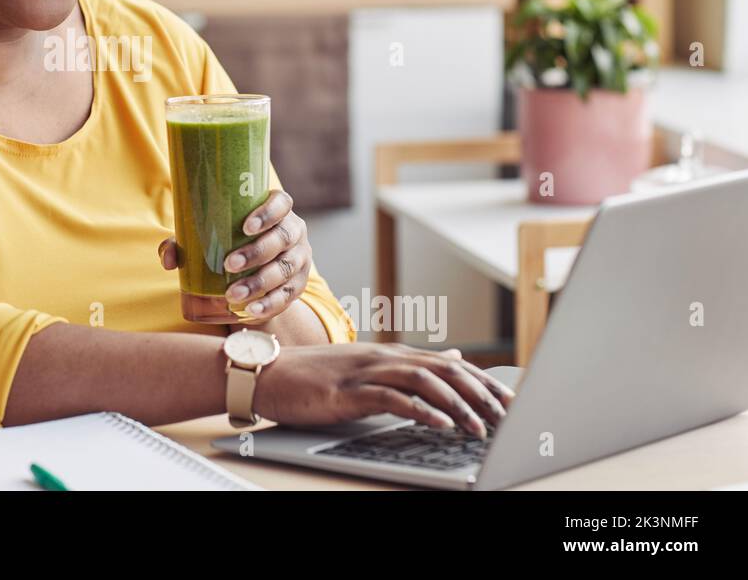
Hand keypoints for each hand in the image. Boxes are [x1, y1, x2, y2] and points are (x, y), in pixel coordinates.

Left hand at [159, 189, 310, 321]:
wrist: (255, 269)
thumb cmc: (229, 242)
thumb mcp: (210, 237)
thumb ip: (184, 242)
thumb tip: (167, 257)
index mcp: (277, 210)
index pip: (281, 203)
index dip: (268, 213)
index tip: (246, 226)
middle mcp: (293, 231)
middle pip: (282, 238)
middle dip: (256, 252)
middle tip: (228, 264)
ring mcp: (299, 258)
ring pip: (285, 269)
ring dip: (259, 283)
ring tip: (233, 294)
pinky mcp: (298, 284)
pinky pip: (288, 296)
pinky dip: (270, 304)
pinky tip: (252, 310)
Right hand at [253, 342, 515, 437]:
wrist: (269, 373)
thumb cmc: (316, 376)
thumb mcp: (370, 367)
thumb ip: (412, 365)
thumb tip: (454, 359)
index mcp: (392, 354)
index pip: (449, 366)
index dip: (484, 382)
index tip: (512, 401)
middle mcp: (384, 357)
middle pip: (445, 371)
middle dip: (481, 394)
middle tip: (508, 417)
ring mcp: (366, 371)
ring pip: (424, 382)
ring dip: (457, 406)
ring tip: (480, 427)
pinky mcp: (349, 391)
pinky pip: (392, 398)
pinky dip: (420, 411)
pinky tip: (439, 425)